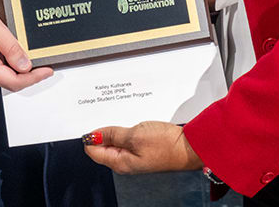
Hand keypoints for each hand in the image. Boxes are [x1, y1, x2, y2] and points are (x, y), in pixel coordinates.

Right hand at [0, 0, 52, 90]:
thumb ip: (11, 47)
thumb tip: (26, 66)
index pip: (14, 81)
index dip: (34, 78)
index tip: (48, 70)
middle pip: (7, 82)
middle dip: (27, 74)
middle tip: (43, 63)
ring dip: (13, 69)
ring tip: (26, 54)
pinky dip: (2, 64)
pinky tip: (7, 51)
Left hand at [82, 121, 201, 173]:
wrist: (188, 148)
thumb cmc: (164, 145)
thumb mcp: (134, 135)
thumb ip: (112, 134)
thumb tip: (92, 136)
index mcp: (119, 162)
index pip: (93, 151)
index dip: (90, 135)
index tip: (91, 120)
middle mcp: (124, 162)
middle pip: (102, 147)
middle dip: (101, 132)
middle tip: (105, 114)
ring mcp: (133, 156)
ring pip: (114, 142)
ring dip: (114, 130)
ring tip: (120, 117)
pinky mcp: (142, 150)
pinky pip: (126, 140)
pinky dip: (124, 130)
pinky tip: (130, 123)